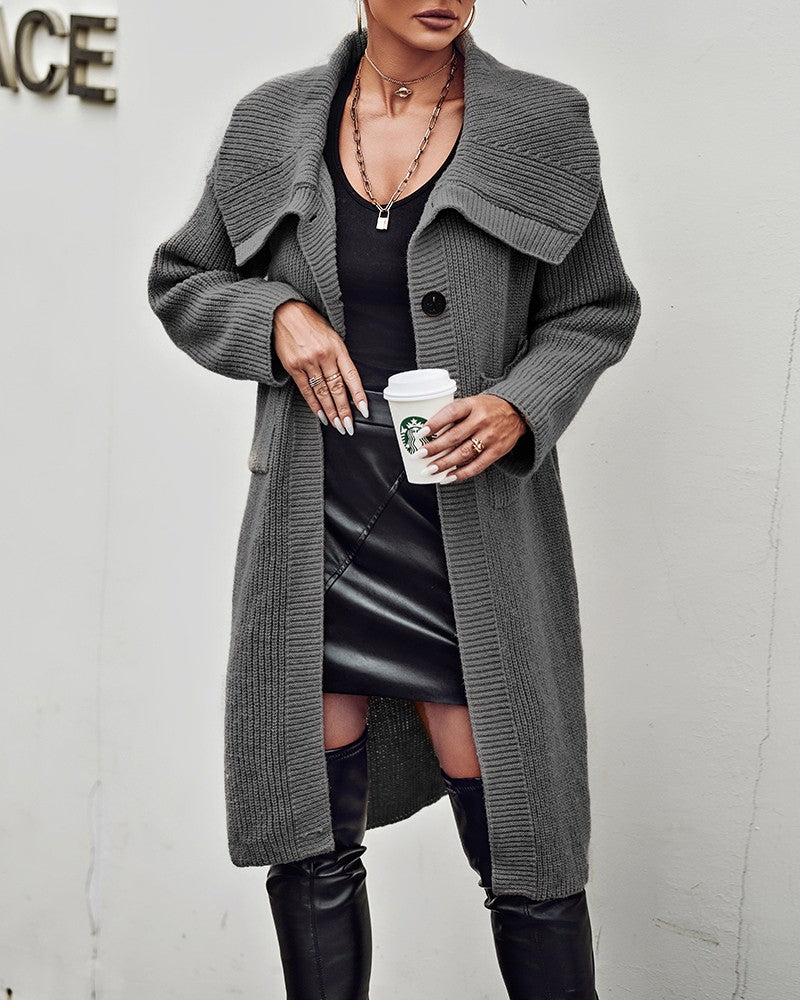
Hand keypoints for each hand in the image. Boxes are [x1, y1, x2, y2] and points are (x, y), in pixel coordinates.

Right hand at [273, 300, 367, 433]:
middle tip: (348, 426)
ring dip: (331, 412)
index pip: (351, 376)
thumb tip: (347, 382)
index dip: (358, 395)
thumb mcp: (332, 335)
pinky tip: (320, 415)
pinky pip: (306, 390)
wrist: (285, 312)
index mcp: (337, 347)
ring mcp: (307, 361)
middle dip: (344, 410)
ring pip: (322, 393)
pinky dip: (314, 405)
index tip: (363, 410)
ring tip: (337, 425)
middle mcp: (323, 355)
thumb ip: (339, 356)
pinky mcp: (293, 366)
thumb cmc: (311, 323)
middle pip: (337, 388)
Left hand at [414, 393, 528, 481]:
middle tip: (418, 455)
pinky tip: (447, 477)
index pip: (451, 413)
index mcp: (473, 405)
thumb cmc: (487, 407)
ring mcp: (490, 437)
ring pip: (463, 453)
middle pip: (454, 436)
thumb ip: (454, 413)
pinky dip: (461, 473)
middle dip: (434, 448)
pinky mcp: (497, 451)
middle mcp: (482, 420)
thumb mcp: (472, 402)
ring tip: (429, 470)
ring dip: (443, 464)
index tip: (420, 433)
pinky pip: (477, 466)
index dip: (435, 423)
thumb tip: (427, 431)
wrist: (518, 411)